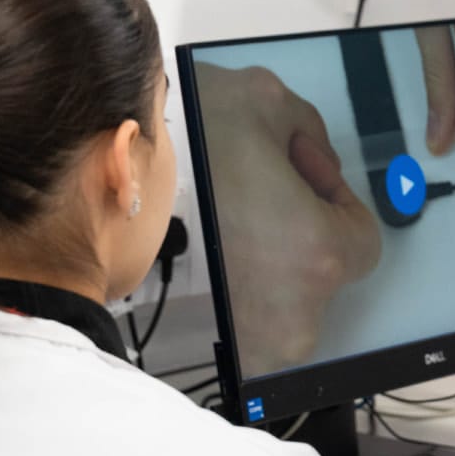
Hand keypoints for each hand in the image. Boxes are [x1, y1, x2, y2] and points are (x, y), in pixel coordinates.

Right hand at [195, 64, 380, 374]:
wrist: (93, 176)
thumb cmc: (182, 142)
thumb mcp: (265, 99)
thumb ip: (310, 131)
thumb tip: (317, 164)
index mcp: (319, 257)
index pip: (361, 240)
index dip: (331, 199)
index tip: (301, 176)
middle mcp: (293, 318)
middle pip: (321, 273)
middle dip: (299, 232)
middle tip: (257, 193)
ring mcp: (253, 346)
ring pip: (283, 301)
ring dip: (266, 264)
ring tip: (227, 221)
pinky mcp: (217, 355)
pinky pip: (246, 324)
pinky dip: (235, 291)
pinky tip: (211, 250)